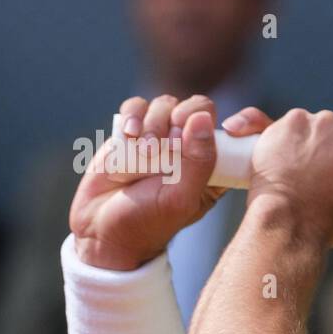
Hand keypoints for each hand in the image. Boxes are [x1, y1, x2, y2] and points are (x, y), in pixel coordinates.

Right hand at [69, 94, 226, 270]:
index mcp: (213, 166)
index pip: (229, 131)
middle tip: (163, 145)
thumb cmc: (148, 220)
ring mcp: (162, 136)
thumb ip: (197, 161)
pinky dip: (132, 116)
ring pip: (166, 104)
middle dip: (179, 120)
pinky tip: (128, 135)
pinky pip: (137, 107)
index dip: (217, 124)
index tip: (197, 136)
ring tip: (144, 150)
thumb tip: (202, 118)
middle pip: (196, 108)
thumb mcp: (179, 197)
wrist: (104, 228)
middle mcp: (190, 147)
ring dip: (154, 122)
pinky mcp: (134, 131)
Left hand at [222, 105, 332, 247]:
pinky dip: (289, 138)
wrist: (290, 222)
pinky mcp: (294, 121)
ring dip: (316, 141)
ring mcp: (323, 121)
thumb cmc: (332, 224)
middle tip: (329, 170)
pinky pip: (294, 125)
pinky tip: (283, 161)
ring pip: (322, 125)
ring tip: (302, 172)